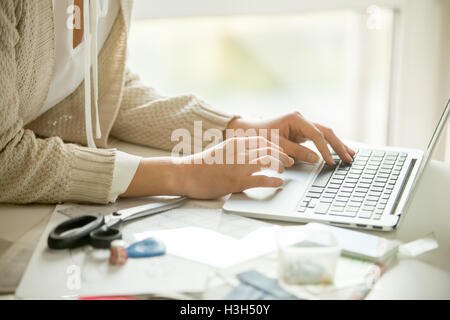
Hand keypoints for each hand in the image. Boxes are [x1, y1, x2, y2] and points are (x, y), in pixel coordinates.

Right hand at [121, 136, 293, 199]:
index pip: (263, 139)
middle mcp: (239, 151)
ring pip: (268, 161)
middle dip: (283, 154)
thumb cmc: (201, 165)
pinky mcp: (237, 180)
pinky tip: (279, 183)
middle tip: (290, 161)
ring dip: (281, 166)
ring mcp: (238, 165)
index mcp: (235, 142)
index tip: (283, 150)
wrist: (184, 173)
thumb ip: (235, 151)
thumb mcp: (220, 152)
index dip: (276, 145)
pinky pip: (262, 179)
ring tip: (286, 171)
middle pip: (269, 148)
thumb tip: (250, 155)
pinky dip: (274, 180)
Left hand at [226, 112, 354, 165]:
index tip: (331, 161)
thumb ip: (296, 152)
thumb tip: (316, 159)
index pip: (316, 135)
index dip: (325, 149)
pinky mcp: (302, 132)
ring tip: (351, 155)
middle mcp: (302, 120)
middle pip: (326, 132)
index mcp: (296, 119)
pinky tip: (339, 153)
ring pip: (325, 134)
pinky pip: (319, 139)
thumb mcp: (276, 146)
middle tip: (349, 158)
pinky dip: (329, 146)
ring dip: (338, 145)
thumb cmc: (259, 137)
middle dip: (338, 145)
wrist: (249, 132)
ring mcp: (303, 125)